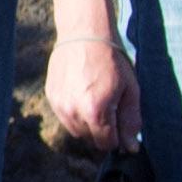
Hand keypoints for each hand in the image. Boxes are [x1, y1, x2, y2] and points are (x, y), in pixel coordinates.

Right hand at [40, 24, 135, 158]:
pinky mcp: (51, 97)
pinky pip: (65, 116)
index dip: (117, 137)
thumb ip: (130, 121)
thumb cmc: (113, 61)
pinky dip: (74, 111)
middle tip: (109, 105)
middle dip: (102, 129)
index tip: (120, 122)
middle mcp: (73, 112)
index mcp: (96, 112)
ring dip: (87, 122)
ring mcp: (59, 105)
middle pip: (90, 139)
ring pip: (76, 130)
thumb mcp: (130, 90)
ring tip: (94, 98)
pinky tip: (82, 91)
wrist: (84, 34)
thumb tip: (131, 148)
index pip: (106, 144)